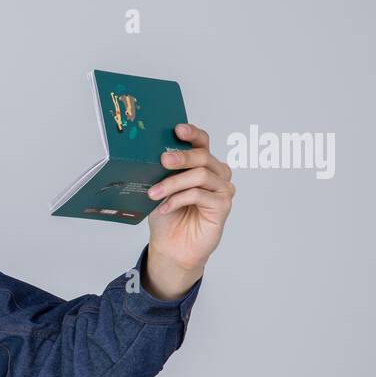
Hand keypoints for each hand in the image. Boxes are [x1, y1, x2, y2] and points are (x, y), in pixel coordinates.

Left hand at [143, 122, 233, 294]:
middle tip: (162, 160)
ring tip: (154, 194)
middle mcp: (216, 173)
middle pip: (203, 156)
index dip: (192, 133)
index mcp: (203, 164)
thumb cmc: (168, 216)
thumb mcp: (160, 189)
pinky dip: (178, 199)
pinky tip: (165, 207)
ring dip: (173, 183)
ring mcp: (222, 189)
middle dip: (181, 157)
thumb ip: (163, 172)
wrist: (172, 247)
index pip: (202, 142)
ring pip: (200, 175)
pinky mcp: (223, 206)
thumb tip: (152, 155)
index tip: (177, 129)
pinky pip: (200, 195)